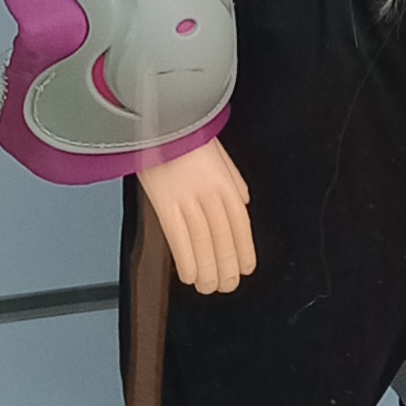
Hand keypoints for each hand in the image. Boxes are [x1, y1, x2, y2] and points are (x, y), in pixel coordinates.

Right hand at [141, 137, 255, 294]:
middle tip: (228, 286)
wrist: (160, 117)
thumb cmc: (185, 134)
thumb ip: (233, 180)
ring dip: (208, 269)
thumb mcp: (220, 153)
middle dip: (227, 266)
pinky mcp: (164, 202)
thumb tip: (243, 201)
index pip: (240, 224)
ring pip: (203, 242)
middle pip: (223, 237)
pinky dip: (186, 259)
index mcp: (225, 182)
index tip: (245, 269)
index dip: (244, 250)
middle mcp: (210, 193)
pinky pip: (178, 237)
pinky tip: (190, 276)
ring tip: (210, 288)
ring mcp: (187, 198)